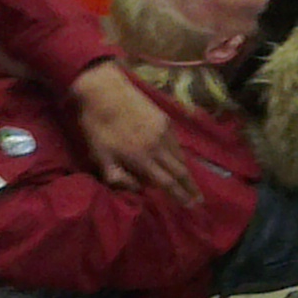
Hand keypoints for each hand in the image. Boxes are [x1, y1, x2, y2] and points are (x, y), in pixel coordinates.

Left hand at [71, 61, 199, 206]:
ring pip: (180, 157)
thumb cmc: (97, 126)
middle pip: (180, 172)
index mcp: (141, 158)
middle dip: (191, 188)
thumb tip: (138, 189)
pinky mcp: (165, 119)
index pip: (167, 183)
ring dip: (187, 173)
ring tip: (191, 184)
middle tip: (199, 201)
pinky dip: (180, 155)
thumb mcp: (100, 156)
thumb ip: (117, 177)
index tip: (190, 207)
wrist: (104, 90)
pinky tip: (180, 160)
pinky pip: (177, 143)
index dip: (180, 196)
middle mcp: (158, 147)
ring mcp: (164, 131)